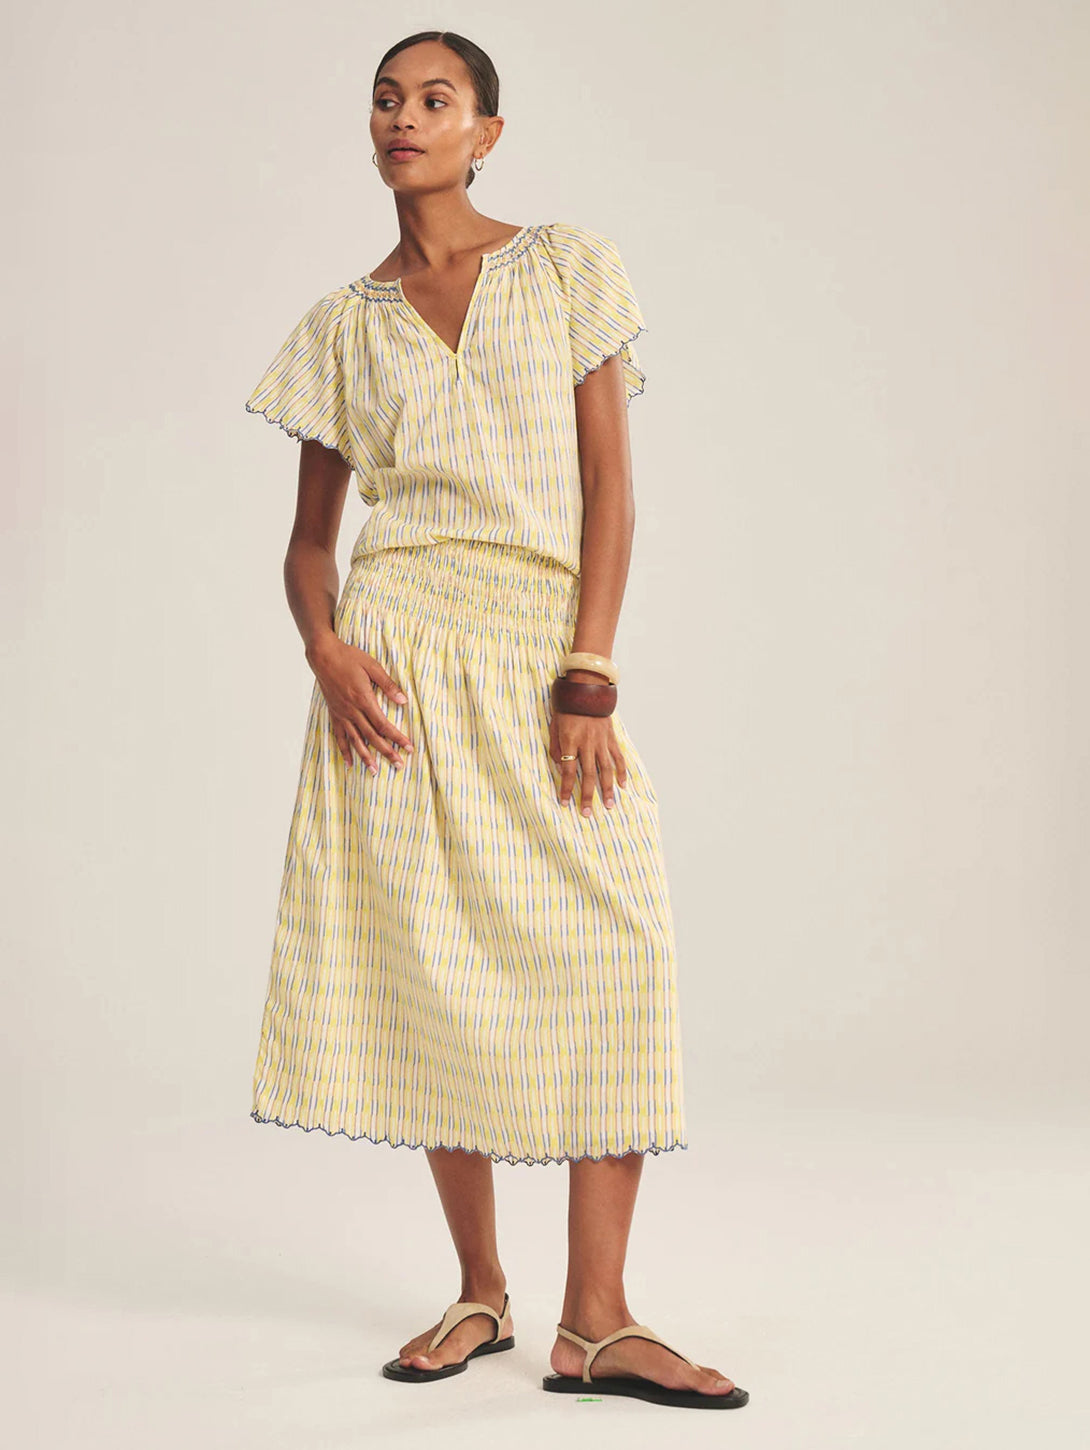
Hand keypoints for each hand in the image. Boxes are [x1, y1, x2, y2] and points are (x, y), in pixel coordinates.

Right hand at [306, 635, 412, 772]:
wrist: (323, 655)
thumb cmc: (348, 657)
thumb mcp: (372, 666)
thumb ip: (388, 684)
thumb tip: (403, 701)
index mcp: (364, 699)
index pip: (383, 724)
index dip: (397, 737)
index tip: (409, 748)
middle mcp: (352, 710)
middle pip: (372, 737)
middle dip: (387, 752)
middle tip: (399, 766)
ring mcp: (342, 714)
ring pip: (355, 740)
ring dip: (366, 757)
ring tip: (374, 771)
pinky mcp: (334, 713)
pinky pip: (339, 736)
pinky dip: (344, 750)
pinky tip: (349, 762)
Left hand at [549, 707, 627, 814]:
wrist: (586, 686)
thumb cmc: (566, 706)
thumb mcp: (554, 725)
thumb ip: (556, 748)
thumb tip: (562, 770)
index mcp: (570, 740)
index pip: (568, 770)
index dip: (566, 788)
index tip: (564, 802)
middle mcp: (587, 743)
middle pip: (588, 775)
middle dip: (587, 796)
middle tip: (587, 813)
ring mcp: (601, 740)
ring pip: (606, 769)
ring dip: (607, 789)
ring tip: (608, 805)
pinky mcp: (611, 737)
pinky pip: (617, 757)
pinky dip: (621, 771)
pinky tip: (622, 785)